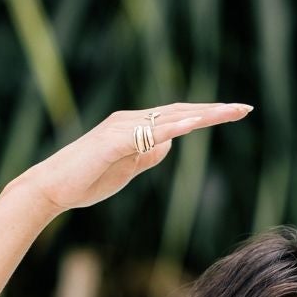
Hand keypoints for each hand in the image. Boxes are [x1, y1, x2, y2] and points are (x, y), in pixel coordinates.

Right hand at [22, 101, 252, 213]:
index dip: (206, 115)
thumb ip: (147, 155)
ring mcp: (121, 129)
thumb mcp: (127, 170)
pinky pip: (150, 132)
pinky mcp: (113, 142)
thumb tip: (169, 144)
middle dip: (214, 110)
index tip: (234, 113)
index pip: (177, 118)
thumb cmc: (85, 181)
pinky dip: (175, 126)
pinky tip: (197, 124)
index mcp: (134, 128)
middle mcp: (130, 121)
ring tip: (231, 112)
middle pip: (180, 111)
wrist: (50, 189)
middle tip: (245, 108)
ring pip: (170, 117)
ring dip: (202, 113)